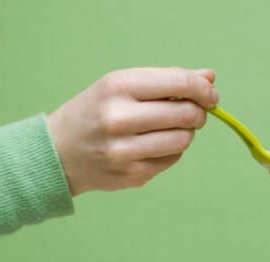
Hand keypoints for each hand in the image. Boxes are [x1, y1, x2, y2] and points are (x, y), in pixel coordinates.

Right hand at [47, 67, 218, 195]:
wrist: (58, 151)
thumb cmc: (96, 111)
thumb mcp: (123, 86)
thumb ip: (168, 80)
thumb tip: (210, 77)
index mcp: (118, 87)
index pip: (178, 83)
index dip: (203, 89)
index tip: (211, 95)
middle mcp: (119, 118)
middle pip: (187, 114)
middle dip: (199, 112)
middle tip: (194, 113)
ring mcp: (125, 150)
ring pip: (183, 140)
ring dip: (187, 133)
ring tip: (172, 128)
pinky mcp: (132, 175)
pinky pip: (173, 159)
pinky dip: (172, 150)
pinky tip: (154, 145)